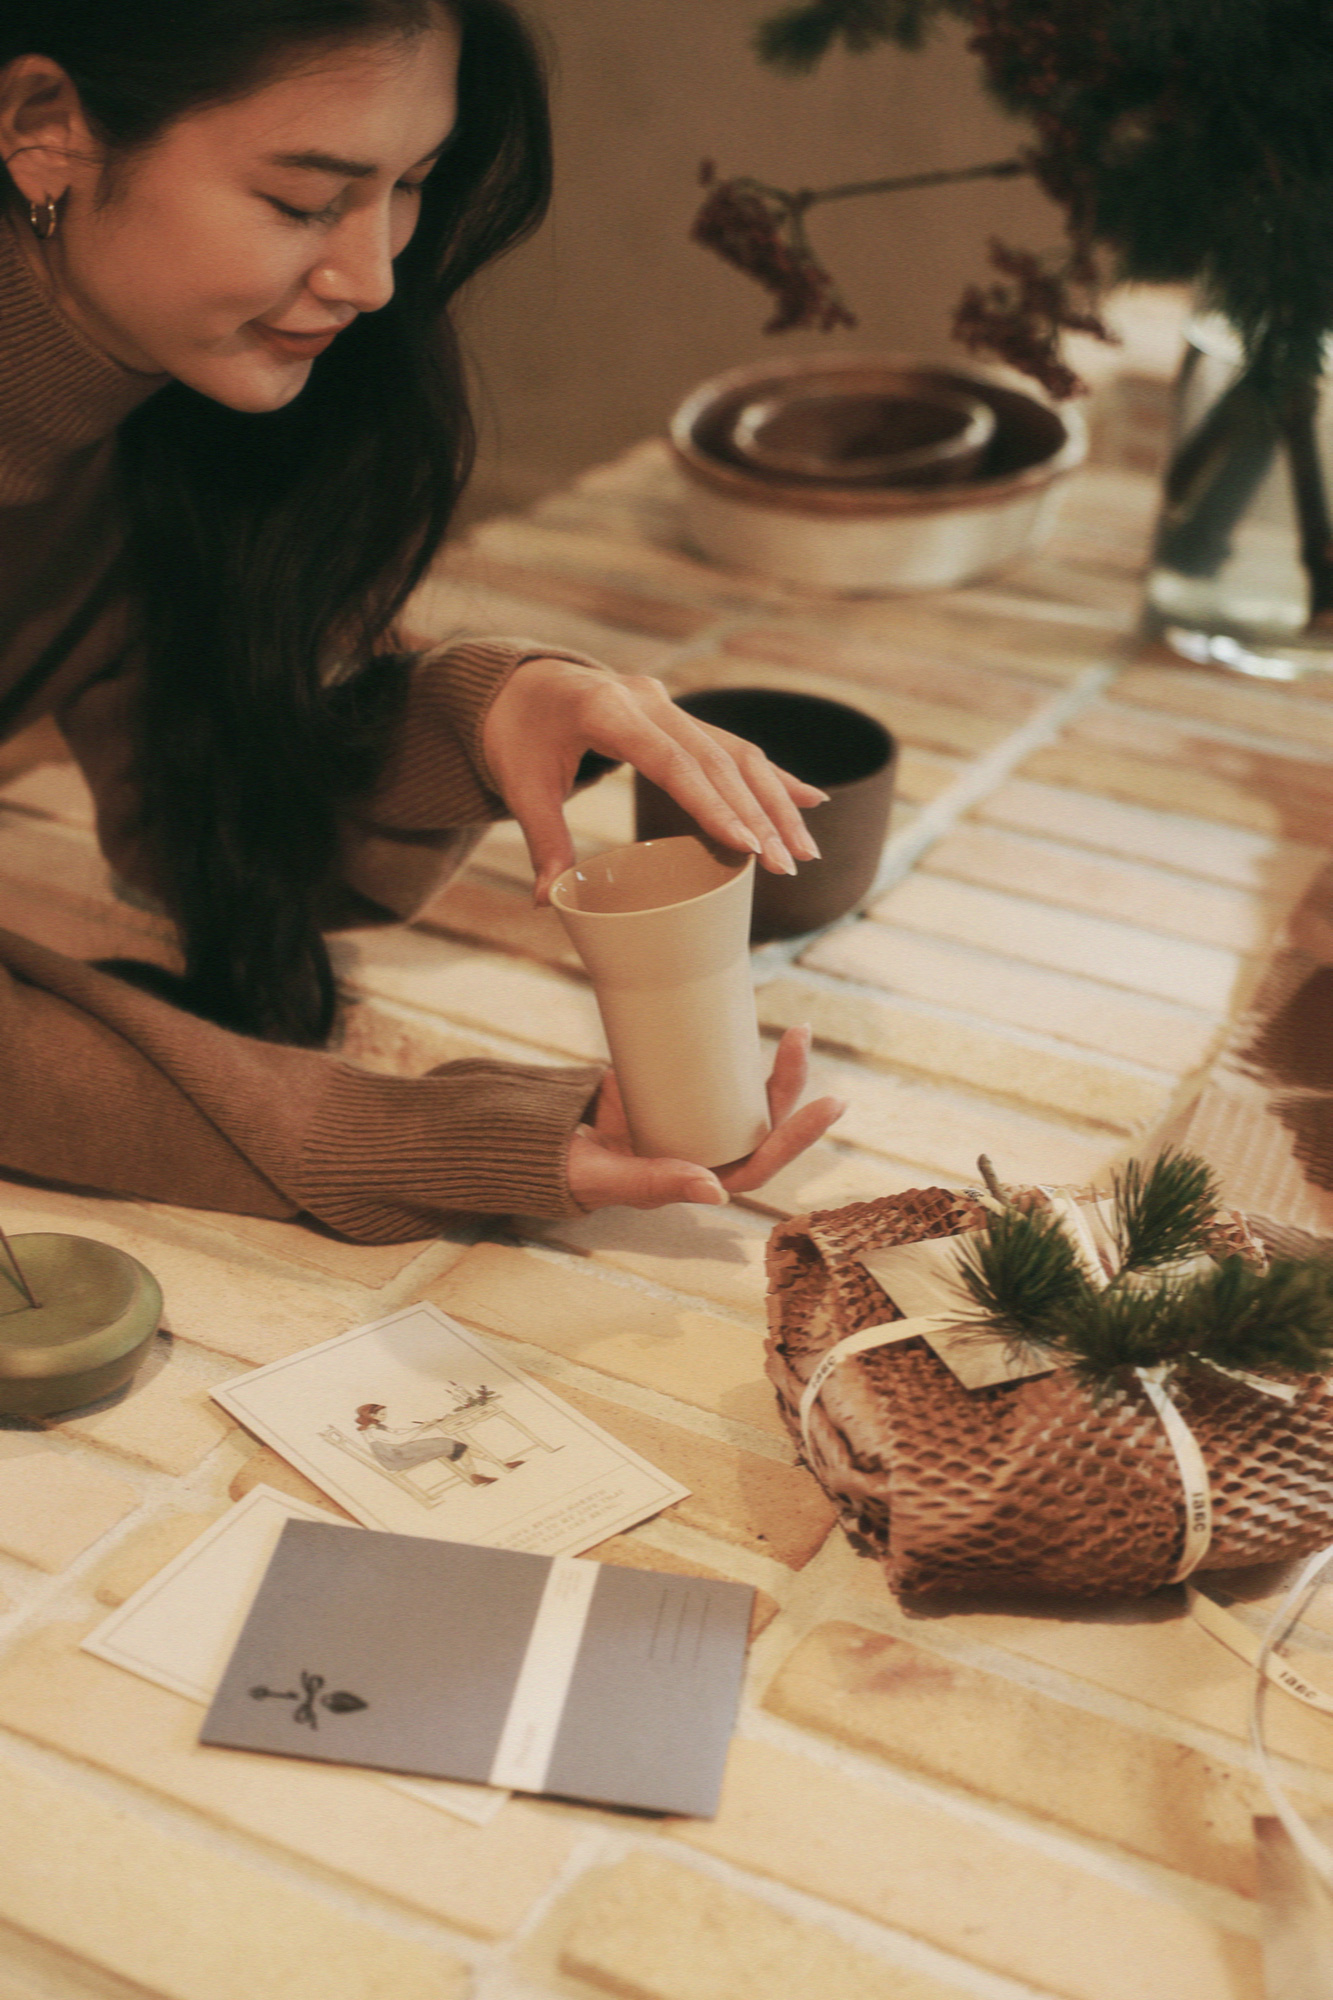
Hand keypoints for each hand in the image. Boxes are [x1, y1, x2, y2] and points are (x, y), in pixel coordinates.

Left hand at [481, 658, 825, 900]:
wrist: (519, 683)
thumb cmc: (517, 736)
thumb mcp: (522, 787)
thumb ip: (543, 842)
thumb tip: (548, 902)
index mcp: (605, 710)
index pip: (672, 762)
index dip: (713, 805)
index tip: (748, 845)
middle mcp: (648, 700)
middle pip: (717, 761)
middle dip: (758, 816)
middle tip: (788, 865)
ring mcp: (670, 705)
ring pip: (736, 753)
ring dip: (776, 802)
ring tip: (805, 850)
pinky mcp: (681, 715)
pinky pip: (734, 747)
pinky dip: (772, 777)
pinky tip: (811, 801)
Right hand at [565, 1026, 844, 1211]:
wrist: (541, 1137)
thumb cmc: (574, 1169)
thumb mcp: (609, 1177)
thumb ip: (654, 1184)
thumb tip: (717, 1193)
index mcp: (698, 1180)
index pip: (760, 1163)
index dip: (796, 1137)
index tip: (827, 1103)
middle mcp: (705, 1152)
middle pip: (763, 1125)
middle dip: (791, 1088)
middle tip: (802, 1041)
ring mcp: (695, 1121)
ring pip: (748, 1099)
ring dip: (776, 1071)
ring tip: (797, 1032)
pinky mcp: (680, 1091)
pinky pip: (718, 1075)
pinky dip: (736, 1053)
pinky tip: (750, 1025)